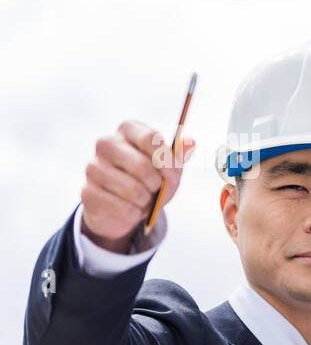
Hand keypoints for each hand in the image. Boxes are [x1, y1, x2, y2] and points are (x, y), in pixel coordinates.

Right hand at [80, 120, 194, 252]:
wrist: (124, 206)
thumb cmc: (149, 180)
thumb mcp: (168, 168)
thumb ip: (179, 156)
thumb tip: (191, 143)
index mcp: (128, 130)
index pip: (151, 138)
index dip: (167, 161)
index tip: (173, 175)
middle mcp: (106, 144)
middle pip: (142, 166)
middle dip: (157, 185)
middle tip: (157, 190)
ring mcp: (93, 167)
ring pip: (133, 190)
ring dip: (146, 202)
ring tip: (145, 200)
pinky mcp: (87, 192)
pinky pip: (121, 207)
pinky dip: (135, 214)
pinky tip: (133, 210)